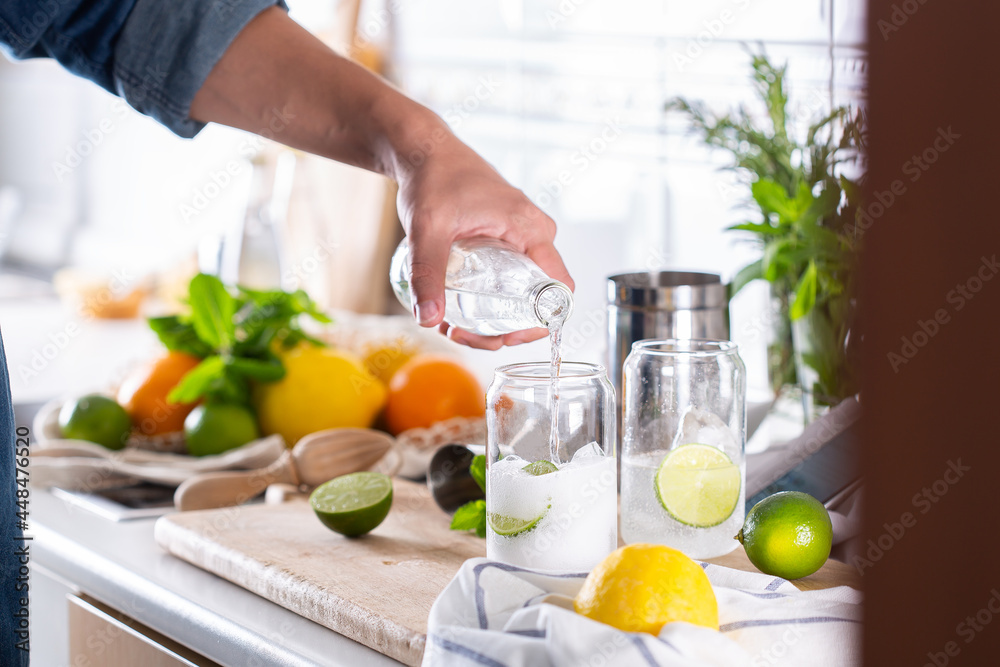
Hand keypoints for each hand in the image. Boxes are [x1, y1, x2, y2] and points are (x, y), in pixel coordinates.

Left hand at [189, 8, 570, 349]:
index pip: (559, 290)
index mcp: (531, 230)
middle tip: (466, 336)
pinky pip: (509, 278)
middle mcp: (534, 235)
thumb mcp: (428, 229)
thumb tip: (427, 319)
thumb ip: (427, 274)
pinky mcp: (506, 239)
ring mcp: (521, 237)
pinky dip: (487, 300)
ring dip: (493, 319)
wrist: (424, 150)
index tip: (506, 337)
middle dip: (505, 329)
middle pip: (537, 299)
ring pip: (520, 293)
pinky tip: (455, 310)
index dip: (541, 323)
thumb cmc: (433, 177)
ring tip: (454, 327)